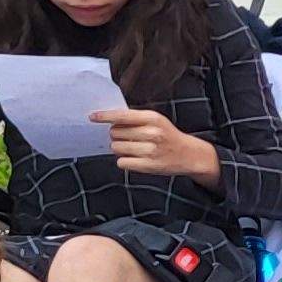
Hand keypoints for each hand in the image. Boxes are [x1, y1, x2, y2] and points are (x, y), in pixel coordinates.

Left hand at [98, 108, 214, 181]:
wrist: (189, 154)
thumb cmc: (168, 136)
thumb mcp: (156, 121)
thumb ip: (135, 119)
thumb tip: (108, 121)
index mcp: (153, 118)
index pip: (123, 116)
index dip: (105, 116)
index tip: (92, 117)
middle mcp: (152, 133)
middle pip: (115, 132)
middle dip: (117, 135)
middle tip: (129, 138)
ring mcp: (150, 151)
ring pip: (116, 147)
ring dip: (119, 148)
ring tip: (133, 148)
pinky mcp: (148, 166)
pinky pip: (122, 162)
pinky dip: (124, 160)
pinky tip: (135, 158)